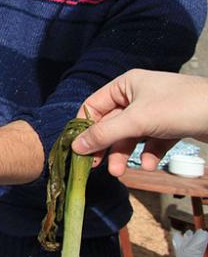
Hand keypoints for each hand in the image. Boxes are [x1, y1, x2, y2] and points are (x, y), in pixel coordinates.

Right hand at [72, 69, 207, 175]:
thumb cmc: (180, 108)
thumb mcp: (137, 121)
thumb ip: (104, 134)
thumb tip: (75, 146)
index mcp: (127, 85)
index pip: (94, 106)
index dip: (85, 127)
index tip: (78, 150)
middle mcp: (139, 95)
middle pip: (112, 124)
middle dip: (106, 146)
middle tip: (96, 167)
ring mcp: (156, 111)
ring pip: (131, 135)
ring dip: (124, 153)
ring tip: (120, 172)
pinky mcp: (171, 125)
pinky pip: (152, 141)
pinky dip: (148, 153)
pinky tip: (148, 164)